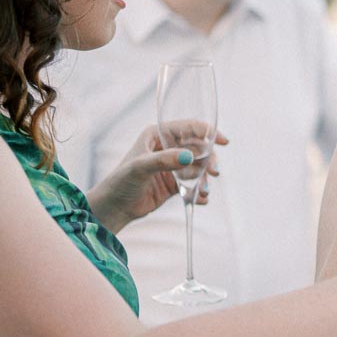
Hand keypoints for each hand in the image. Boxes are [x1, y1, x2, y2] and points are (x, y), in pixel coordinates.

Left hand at [85, 123, 228, 232]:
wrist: (113, 208)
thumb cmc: (121, 182)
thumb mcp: (141, 167)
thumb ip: (164, 161)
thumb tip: (189, 156)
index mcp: (158, 135)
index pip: (188, 128)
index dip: (208, 131)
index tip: (222, 141)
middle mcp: (167, 147)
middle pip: (198, 147)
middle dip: (209, 159)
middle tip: (214, 172)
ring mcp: (172, 165)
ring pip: (199, 166)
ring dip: (205, 177)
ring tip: (204, 189)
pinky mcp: (174, 183)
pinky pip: (194, 183)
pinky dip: (200, 191)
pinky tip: (201, 199)